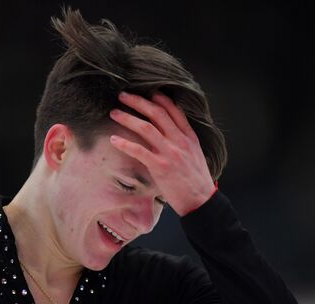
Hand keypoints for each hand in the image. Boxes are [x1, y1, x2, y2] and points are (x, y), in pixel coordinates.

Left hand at [109, 91, 215, 215]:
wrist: (201, 201)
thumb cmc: (196, 181)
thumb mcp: (196, 155)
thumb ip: (184, 142)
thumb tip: (170, 133)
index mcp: (189, 137)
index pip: (174, 110)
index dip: (159, 98)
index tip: (147, 91)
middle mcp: (180, 141)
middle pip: (157, 113)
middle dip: (138, 101)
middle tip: (123, 96)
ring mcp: (170, 153)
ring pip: (146, 128)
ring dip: (128, 118)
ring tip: (114, 113)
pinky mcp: (161, 167)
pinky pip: (139, 151)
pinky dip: (125, 144)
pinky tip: (114, 140)